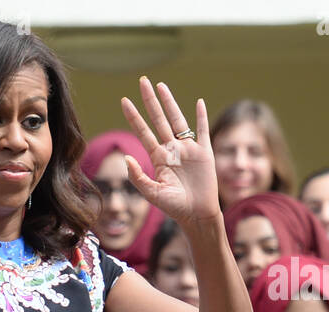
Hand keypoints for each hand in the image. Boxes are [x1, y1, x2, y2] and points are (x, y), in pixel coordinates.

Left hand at [119, 76, 220, 225]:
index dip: (134, 116)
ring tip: (161, 86)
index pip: (143, 132)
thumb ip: (138, 177)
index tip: (124, 101)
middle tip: (142, 81)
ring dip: (169, 103)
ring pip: (177, 119)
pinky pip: (202, 130)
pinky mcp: (205, 152)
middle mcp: (172, 150)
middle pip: (158, 119)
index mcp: (158, 158)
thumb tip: (127, 158)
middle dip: (150, 100)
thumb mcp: (152, 193)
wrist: (197, 214)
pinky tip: (199, 102)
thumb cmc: (174, 207)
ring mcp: (188, 149)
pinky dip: (201, 116)